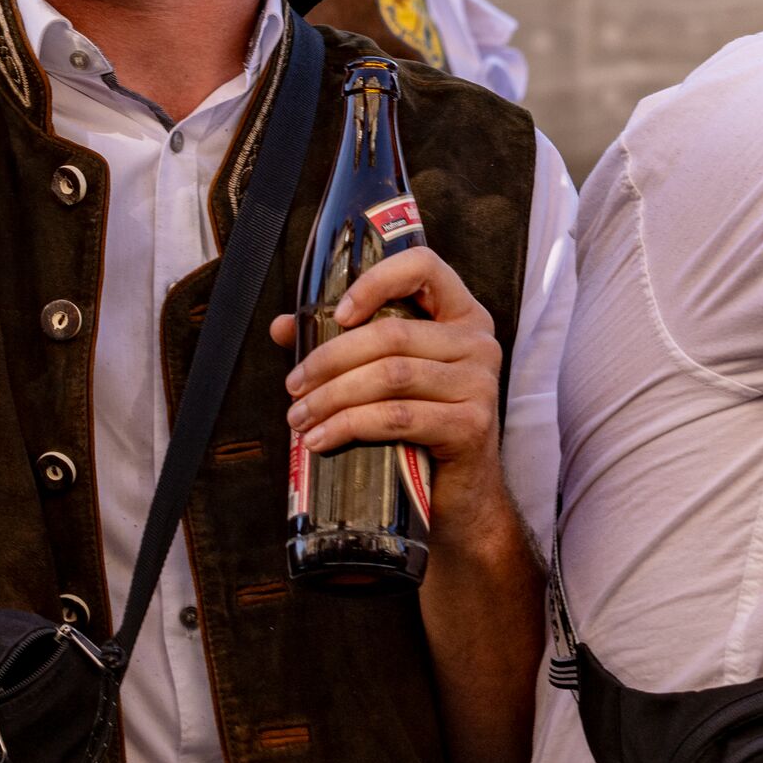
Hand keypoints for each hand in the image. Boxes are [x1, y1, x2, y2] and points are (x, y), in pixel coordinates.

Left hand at [272, 250, 513, 539]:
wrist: (462, 495)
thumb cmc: (421, 426)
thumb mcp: (385, 375)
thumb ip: (341, 343)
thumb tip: (283, 326)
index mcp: (460, 315)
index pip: (423, 266)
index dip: (376, 281)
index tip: (337, 313)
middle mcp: (477, 342)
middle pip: (392, 333)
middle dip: (330, 359)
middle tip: (294, 386)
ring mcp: (480, 383)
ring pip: (390, 376)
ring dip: (333, 397)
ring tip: (301, 417)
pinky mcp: (471, 426)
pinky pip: (398, 417)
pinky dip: (351, 426)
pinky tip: (323, 439)